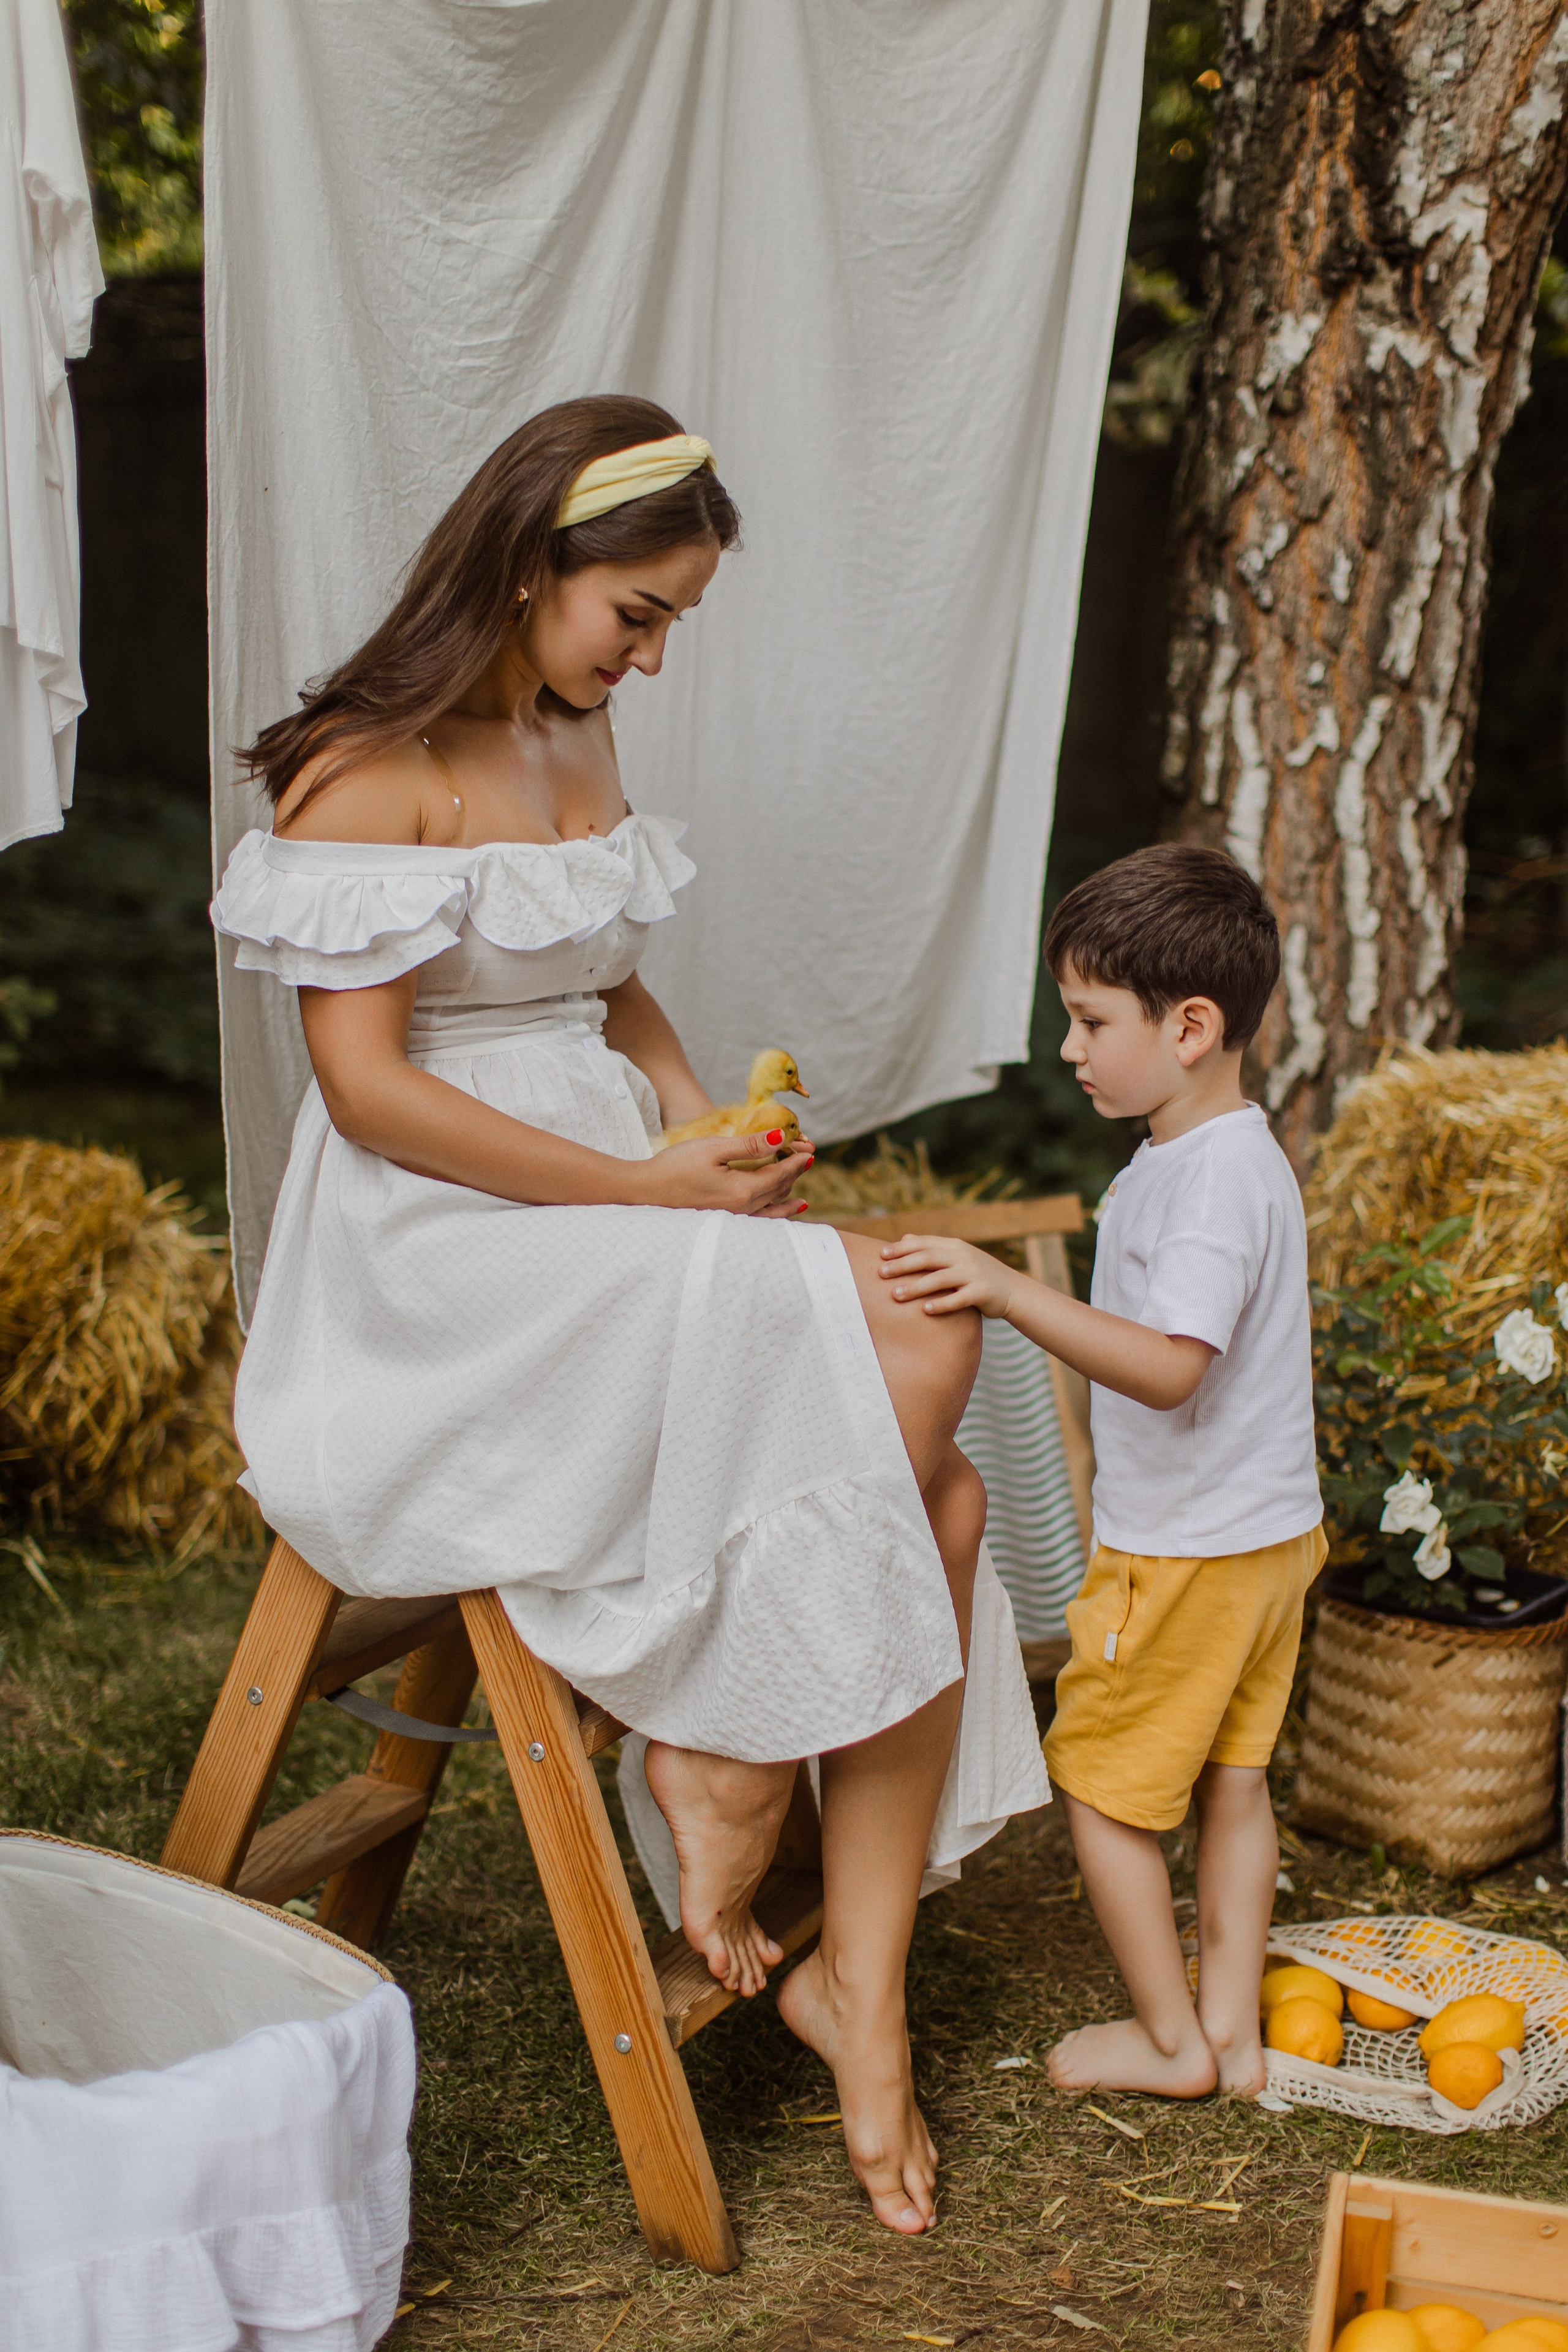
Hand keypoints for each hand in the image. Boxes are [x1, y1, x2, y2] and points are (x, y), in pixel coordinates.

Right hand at [635, 1130, 813, 1216]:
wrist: (644, 1192)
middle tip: (805, 1161)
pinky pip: (757, 1222)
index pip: (779, 1174)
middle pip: (777, 1191)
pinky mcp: (721, 1221)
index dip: (796, 1161)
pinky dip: (771, 1218)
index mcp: (743, 1191)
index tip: (809, 1150)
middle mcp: (742, 1210)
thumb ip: (749, 1145)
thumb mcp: (714, 1149)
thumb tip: (782, 1137)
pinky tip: (773, 1218)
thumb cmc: (675, 1166)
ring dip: (786, 1199)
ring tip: (802, 1200)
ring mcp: (732, 1219)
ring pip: (770, 1209)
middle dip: (793, 1175)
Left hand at [878, 1233, 1013, 1315]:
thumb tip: (904, 1238)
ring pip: (940, 1278)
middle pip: (928, 1258)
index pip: (924, 1243)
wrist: (1014, 1291)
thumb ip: (932, 1248)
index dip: (902, 1248)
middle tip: (881, 1273)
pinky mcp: (983, 1292)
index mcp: (955, 1246)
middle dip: (903, 1265)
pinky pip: (959, 1299)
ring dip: (916, 1287)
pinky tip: (925, 1310)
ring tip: (895, 1295)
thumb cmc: (977, 1275)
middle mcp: (964, 1256)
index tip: (881, 1255)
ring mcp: (974, 1273)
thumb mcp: (957, 1257)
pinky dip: (942, 1304)